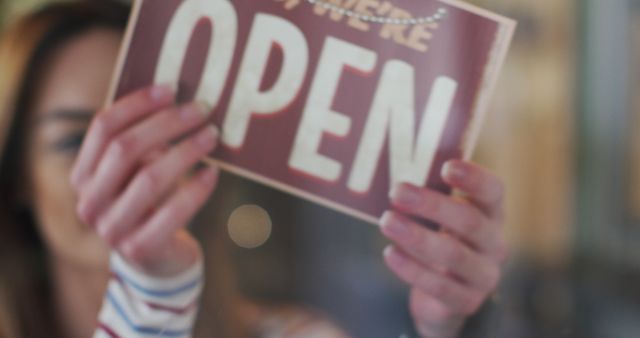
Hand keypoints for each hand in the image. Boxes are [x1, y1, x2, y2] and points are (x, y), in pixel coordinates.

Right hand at [70, 85, 218, 276]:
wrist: (158, 260)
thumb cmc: (151, 204)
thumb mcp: (140, 171)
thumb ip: (146, 142)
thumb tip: (180, 98)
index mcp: (83, 175)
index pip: (103, 128)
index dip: (137, 104)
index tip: (172, 88)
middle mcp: (90, 201)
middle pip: (125, 148)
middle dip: (168, 123)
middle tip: (203, 108)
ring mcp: (112, 228)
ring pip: (150, 176)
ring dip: (186, 150)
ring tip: (213, 135)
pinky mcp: (140, 248)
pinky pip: (173, 211)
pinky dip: (196, 188)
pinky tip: (213, 173)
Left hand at [380, 160, 505, 337]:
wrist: (445, 298)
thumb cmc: (440, 240)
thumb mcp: (440, 217)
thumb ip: (429, 195)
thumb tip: (396, 171)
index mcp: (491, 214)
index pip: (493, 192)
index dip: (474, 178)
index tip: (446, 166)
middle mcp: (494, 244)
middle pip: (469, 221)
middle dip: (432, 204)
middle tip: (397, 191)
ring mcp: (483, 276)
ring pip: (453, 254)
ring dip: (417, 236)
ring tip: (386, 221)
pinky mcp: (466, 302)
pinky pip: (439, 286)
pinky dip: (412, 269)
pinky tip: (390, 253)